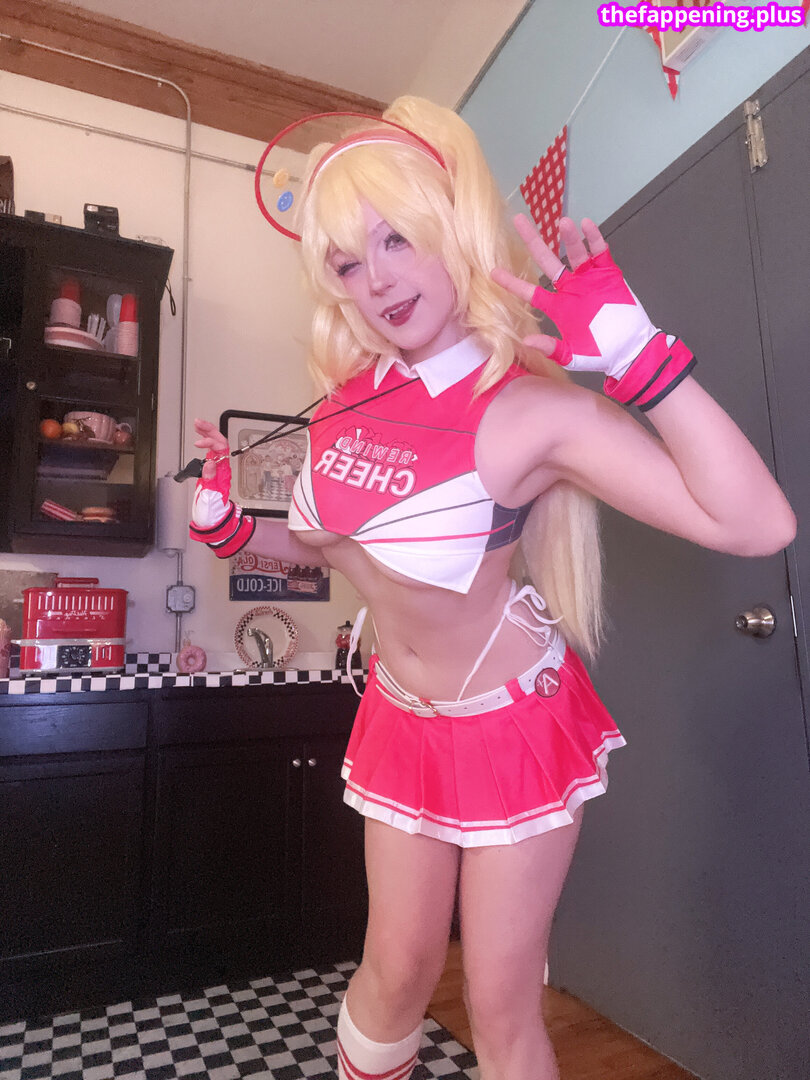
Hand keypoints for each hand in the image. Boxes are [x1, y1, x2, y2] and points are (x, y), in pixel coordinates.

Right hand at [190, 418, 232, 529]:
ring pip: (216, 446)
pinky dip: (205, 442)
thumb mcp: (210, 496)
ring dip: (208, 433)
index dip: (211, 441)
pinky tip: (200, 437)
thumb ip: (210, 479)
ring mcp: (216, 469)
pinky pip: (211, 452)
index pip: (221, 450)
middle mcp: (221, 469)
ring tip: (198, 424)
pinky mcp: (210, 471)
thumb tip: (211, 462)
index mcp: (222, 473)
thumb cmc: (213, 512)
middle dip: (210, 430)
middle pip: (220, 444)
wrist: (213, 521)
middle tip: (198, 422)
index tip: (199, 441)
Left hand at [493, 216, 656, 379]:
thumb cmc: (600, 354)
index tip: (494, 272)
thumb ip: (551, 348)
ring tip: (563, 222)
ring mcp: (589, 278)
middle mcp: (570, 288)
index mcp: (558, 306)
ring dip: (569, 238)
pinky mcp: (608, 273)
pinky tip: (587, 226)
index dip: (513, 282)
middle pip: (547, 260)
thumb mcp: (573, 356)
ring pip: (575, 253)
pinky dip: (594, 239)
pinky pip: (600, 252)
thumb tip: (525, 341)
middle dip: (533, 240)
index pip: (530, 291)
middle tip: (519, 219)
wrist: (631, 349)